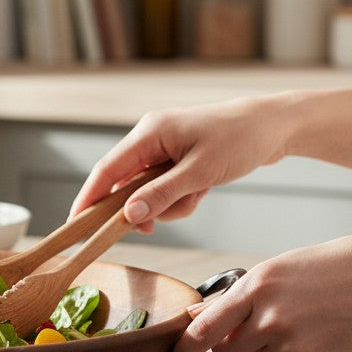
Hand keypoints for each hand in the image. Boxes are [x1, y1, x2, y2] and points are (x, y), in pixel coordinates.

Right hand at [70, 94, 298, 231]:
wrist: (276, 126)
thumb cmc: (241, 139)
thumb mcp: (200, 173)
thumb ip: (162, 195)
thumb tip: (128, 215)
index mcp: (149, 133)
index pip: (106, 170)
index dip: (88, 198)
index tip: (75, 225)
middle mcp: (151, 138)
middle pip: (127, 185)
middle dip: (145, 207)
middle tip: (155, 225)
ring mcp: (164, 149)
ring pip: (149, 192)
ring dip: (170, 205)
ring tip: (197, 195)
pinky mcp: (178, 159)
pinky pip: (166, 189)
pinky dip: (182, 198)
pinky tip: (203, 190)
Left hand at [171, 235, 351, 351]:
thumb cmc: (336, 268)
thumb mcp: (281, 269)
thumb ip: (238, 296)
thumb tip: (197, 316)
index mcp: (257, 286)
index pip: (205, 329)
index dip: (185, 349)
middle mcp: (270, 319)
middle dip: (235, 347)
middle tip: (261, 328)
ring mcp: (294, 346)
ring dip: (272, 351)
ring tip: (307, 322)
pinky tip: (327, 334)